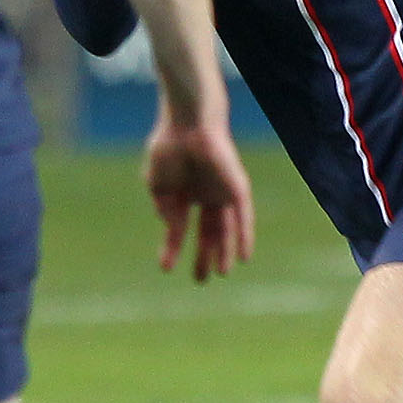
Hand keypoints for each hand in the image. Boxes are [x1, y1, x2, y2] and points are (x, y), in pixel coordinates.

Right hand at [143, 112, 254, 281]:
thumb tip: (172, 229)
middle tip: (200, 280)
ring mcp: (222, 191)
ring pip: (227, 228)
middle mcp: (206, 195)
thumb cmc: (169, 146)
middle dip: (203, 255)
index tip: (166, 269)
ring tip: (221, 273)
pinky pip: (244, 216)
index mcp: (186, 193)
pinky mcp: (237, 187)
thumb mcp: (158, 184)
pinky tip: (243, 257)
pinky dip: (244, 236)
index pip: (181, 228)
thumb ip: (164, 207)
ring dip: (225, 251)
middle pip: (208, 232)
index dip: (173, 248)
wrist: (186, 122)